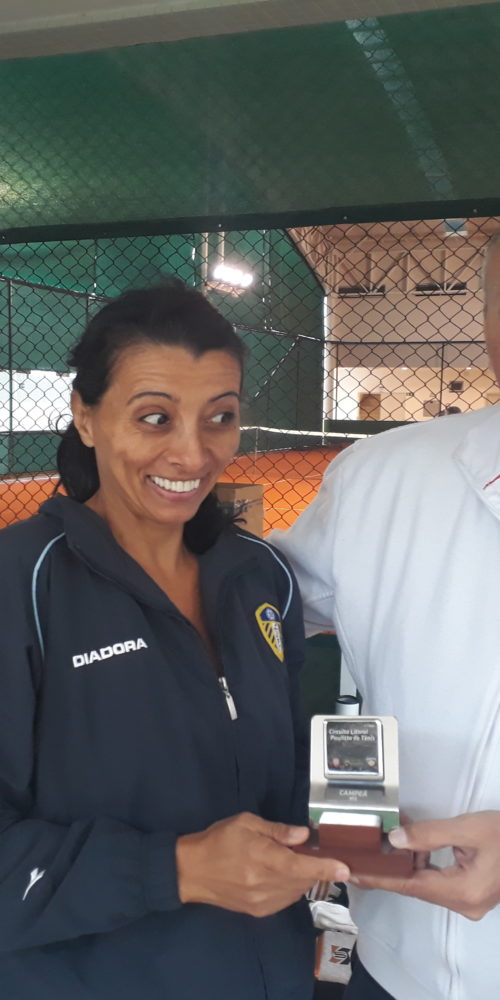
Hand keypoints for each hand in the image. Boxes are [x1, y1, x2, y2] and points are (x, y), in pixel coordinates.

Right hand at [176, 812, 349, 917]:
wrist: (191, 872)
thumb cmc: (218, 840)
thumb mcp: (245, 823)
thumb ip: (276, 830)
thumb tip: (303, 835)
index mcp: (261, 857)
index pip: (299, 866)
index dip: (324, 868)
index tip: (345, 869)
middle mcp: (263, 883)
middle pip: (302, 880)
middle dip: (314, 868)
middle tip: (313, 853)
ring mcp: (261, 901)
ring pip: (296, 892)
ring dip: (303, 878)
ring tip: (291, 862)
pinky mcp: (258, 912)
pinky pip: (286, 900)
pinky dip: (291, 888)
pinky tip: (282, 876)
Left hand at [349, 810, 499, 919]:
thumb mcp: (467, 828)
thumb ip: (429, 834)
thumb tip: (396, 839)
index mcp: (463, 891)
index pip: (409, 886)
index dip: (380, 878)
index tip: (354, 874)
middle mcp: (464, 903)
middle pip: (416, 886)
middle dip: (392, 866)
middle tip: (366, 850)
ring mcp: (469, 900)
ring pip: (427, 882)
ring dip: (409, 861)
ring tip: (392, 840)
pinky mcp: (472, 892)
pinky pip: (440, 880)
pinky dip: (425, 863)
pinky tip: (416, 845)